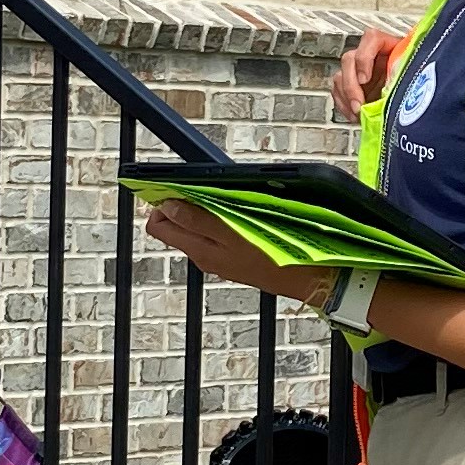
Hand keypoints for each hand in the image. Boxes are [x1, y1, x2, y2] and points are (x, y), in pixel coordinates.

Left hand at [142, 202, 327, 305]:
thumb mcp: (232, 234)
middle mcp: (203, 255)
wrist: (306, 278)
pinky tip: (239, 211)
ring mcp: (219, 256)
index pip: (158, 226)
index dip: (163, 203)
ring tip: (224, 197)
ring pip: (197, 228)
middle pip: (175, 226)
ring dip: (204, 209)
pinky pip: (217, 233)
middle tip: (203, 188)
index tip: (177, 186)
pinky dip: (220, 218)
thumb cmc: (273, 257)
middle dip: (183, 204)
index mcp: (198, 250)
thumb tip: (167, 207)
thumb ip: (198, 221)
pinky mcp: (235, 255)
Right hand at [332, 27, 407, 123]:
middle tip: (359, 105)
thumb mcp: (415, 76)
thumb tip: (398, 89)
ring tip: (358, 113)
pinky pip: (339, 91)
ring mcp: (361, 69)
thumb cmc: (419, 81)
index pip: (371, 39)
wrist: (416, 96)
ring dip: (346, 97)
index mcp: (390, 45)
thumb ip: (404, 77)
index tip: (365, 79)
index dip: (364, 57)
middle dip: (351, 85)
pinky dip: (343, 104)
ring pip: (341, 75)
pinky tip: (354, 115)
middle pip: (350, 59)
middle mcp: (372, 55)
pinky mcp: (354, 85)